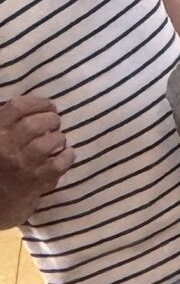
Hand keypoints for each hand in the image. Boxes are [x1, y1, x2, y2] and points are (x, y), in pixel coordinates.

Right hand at [0, 94, 71, 226]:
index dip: (38, 102)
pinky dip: (67, 157)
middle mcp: (6, 146)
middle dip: (51, 119)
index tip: (49, 104)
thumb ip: (9, 121)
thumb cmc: (1, 163)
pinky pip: (57, 165)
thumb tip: (35, 104)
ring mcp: (22, 165)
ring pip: (46, 144)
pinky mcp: (36, 182)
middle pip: (33, 125)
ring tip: (59, 139)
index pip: (18, 107)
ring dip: (58, 138)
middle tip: (56, 121)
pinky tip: (68, 153)